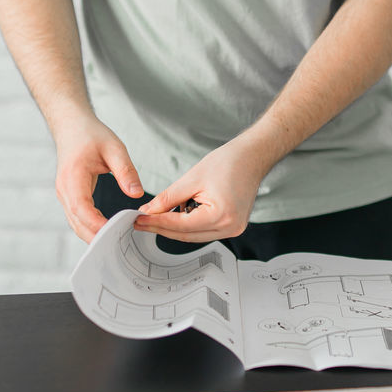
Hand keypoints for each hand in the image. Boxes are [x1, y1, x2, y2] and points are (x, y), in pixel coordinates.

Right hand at [54, 115, 143, 242]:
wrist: (72, 126)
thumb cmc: (91, 134)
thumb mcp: (114, 148)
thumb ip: (126, 171)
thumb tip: (137, 194)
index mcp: (73, 176)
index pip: (81, 207)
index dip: (96, 223)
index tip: (115, 232)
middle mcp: (64, 189)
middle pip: (77, 222)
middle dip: (96, 236)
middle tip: (120, 246)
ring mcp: (64, 195)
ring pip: (76, 223)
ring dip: (93, 234)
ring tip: (117, 242)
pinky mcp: (69, 196)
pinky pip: (77, 217)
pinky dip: (90, 227)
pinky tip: (107, 231)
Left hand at [133, 138, 265, 242]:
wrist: (252, 156)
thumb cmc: (229, 161)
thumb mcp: (192, 178)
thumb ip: (169, 197)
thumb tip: (149, 211)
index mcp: (221, 215)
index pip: (180, 225)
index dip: (157, 222)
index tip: (138, 219)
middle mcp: (230, 227)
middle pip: (186, 235)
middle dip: (162, 228)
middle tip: (142, 221)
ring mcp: (234, 229)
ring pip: (194, 235)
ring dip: (174, 227)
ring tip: (156, 215)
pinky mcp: (233, 225)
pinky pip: (204, 230)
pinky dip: (188, 224)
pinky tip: (176, 214)